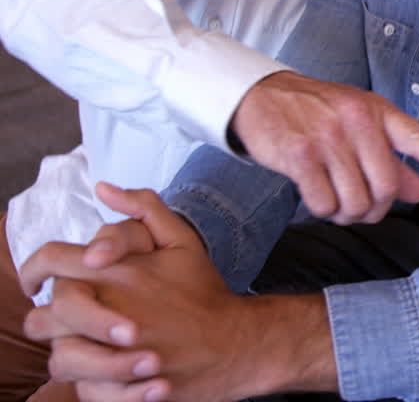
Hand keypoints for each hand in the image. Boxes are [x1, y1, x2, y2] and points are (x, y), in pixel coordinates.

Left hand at [22, 186, 260, 400]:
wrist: (234, 344)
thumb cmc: (204, 293)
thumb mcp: (182, 242)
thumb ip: (143, 209)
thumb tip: (103, 187)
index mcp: (115, 272)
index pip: (50, 261)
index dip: (33, 270)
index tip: (35, 282)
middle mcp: (105, 309)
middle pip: (44, 316)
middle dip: (51, 319)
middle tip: (65, 322)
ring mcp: (109, 352)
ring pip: (57, 356)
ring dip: (68, 352)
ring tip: (89, 350)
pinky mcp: (116, 388)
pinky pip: (82, 388)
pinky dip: (92, 382)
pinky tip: (112, 372)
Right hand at [232, 71, 418, 224]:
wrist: (262, 96)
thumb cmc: (316, 111)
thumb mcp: (358, 124)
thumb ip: (391, 158)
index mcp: (376, 112)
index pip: (414, 135)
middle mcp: (356, 121)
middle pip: (385, 186)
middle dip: (376, 208)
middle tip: (363, 209)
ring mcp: (327, 137)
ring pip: (355, 200)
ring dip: (348, 214)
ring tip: (338, 204)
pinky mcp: (300, 155)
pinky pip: (324, 203)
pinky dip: (324, 210)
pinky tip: (318, 198)